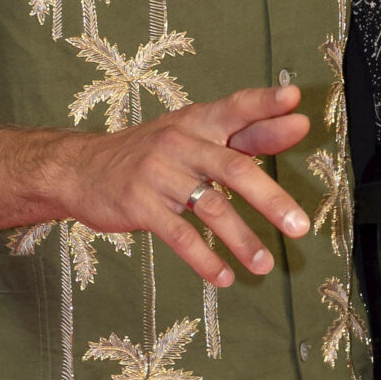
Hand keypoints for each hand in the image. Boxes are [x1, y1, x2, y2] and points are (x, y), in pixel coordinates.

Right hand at [49, 85, 312, 286]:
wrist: (79, 168)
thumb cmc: (150, 152)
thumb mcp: (192, 133)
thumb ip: (246, 133)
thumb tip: (298, 124)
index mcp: (198, 121)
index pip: (236, 107)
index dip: (265, 104)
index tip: (297, 102)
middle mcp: (181, 143)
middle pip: (233, 168)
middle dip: (271, 198)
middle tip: (300, 227)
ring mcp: (158, 174)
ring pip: (211, 208)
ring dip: (242, 240)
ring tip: (265, 266)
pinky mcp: (140, 205)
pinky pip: (179, 235)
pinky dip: (204, 259)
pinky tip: (224, 277)